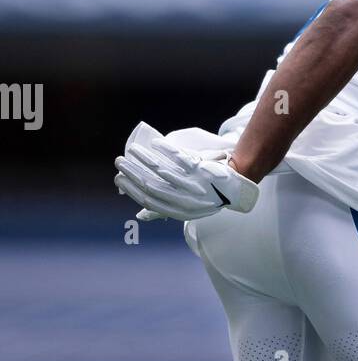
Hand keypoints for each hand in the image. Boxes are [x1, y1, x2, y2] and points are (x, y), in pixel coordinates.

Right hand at [115, 122, 258, 221]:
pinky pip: (179, 158)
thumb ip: (165, 210)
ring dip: (144, 159)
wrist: (235, 185)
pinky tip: (154, 143)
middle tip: (119, 162)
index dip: (132, 191)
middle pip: (153, 186)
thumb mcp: (187, 208)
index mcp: (181, 211)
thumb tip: (141, 217)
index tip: (118, 180)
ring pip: (163, 171)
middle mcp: (186, 200)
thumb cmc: (207, 196)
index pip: (150, 201)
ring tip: (132, 150)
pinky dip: (165, 150)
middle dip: (133, 173)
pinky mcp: (202, 169)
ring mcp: (194, 184)